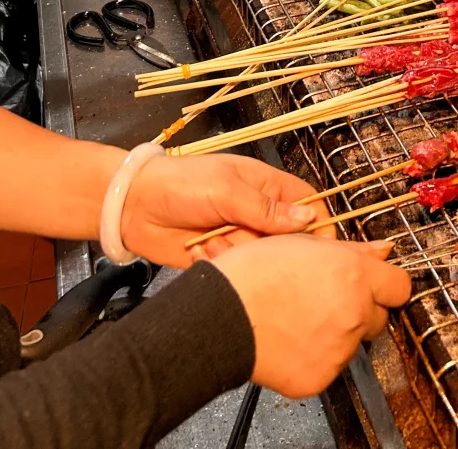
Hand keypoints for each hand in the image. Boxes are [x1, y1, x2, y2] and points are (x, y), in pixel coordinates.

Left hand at [121, 153, 332, 265]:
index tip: (323, 249)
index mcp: (266, 187)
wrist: (134, 205)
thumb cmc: (184, 184)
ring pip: (263, 260)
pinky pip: (237, 272)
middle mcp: (258, 215)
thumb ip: (265, 208)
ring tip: (216, 240)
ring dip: (243, 255)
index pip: (307, 204)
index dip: (319, 224)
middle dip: (280, 250)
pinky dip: (222, 264)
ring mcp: (240, 239)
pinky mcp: (222, 260)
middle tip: (260, 249)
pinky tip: (200, 251)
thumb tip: (309, 218)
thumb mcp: (227, 189)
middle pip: (289, 239)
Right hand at [214, 237, 410, 397]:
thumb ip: (350, 251)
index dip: (386, 283)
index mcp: (354, 275)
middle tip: (329, 299)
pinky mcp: (320, 377)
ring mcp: (339, 350)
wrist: (221, 314)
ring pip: (353, 342)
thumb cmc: (254, 273)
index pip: (399, 286)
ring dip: (337, 332)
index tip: (376, 284)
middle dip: (362, 308)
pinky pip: (329, 366)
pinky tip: (291, 339)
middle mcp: (353, 313)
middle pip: (379, 316)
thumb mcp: (303, 243)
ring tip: (300, 317)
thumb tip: (382, 251)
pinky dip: (315, 356)